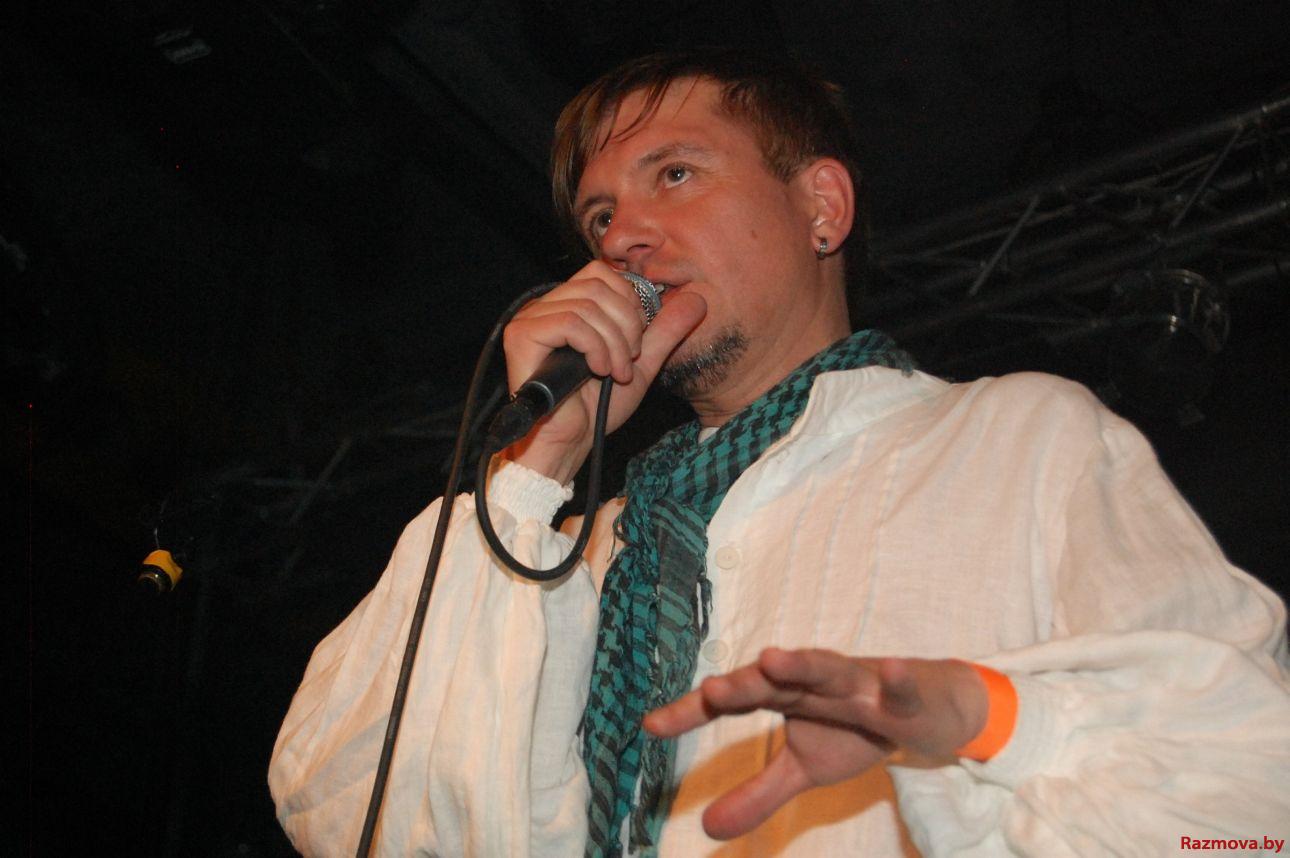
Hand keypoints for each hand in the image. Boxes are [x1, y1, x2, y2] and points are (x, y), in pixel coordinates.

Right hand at [502, 260, 705, 482]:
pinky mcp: (521, 335)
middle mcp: (545, 306)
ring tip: (615, 373)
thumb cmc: (597, 407)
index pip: (601, 273)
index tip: (637, 340)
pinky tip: (597, 371)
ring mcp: (530, 318)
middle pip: (597, 285)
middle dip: (626, 323)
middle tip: (629, 359)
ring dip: (614, 342)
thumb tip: (698, 299)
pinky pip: (570, 322)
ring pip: (586, 304)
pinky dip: (594, 347)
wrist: (572, 441)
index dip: (629, 301)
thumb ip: (665, 330)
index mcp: (568, 305)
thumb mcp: (642, 363)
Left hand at [643, 647, 987, 839]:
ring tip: (773, 658)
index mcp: (785, 694)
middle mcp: (814, 681)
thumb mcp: (805, 770)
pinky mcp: (903, 692)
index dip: (692, 712)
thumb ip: (758, 794)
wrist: (925, 710)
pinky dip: (896, 679)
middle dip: (744, 683)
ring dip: (802, 664)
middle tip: (712, 690)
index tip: (650, 726)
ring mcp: (859, 682)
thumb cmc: (856, 730)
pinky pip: (900, 686)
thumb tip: (706, 830)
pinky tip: (890, 670)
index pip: (732, 699)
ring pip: (827, 670)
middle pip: (772, 680)